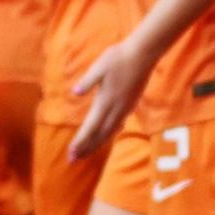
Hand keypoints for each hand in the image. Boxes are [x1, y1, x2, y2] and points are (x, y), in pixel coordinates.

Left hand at [68, 36, 154, 156]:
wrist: (143, 54)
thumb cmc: (119, 57)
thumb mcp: (99, 66)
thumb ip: (87, 81)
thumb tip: (74, 92)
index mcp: (105, 101)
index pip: (90, 127)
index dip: (80, 141)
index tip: (71, 153)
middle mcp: (116, 109)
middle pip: (99, 135)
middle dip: (86, 148)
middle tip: (73, 160)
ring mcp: (125, 108)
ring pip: (110, 132)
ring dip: (97, 144)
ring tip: (86, 153)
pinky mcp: (130, 104)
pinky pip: (118, 125)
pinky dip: (108, 134)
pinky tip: (106, 135)